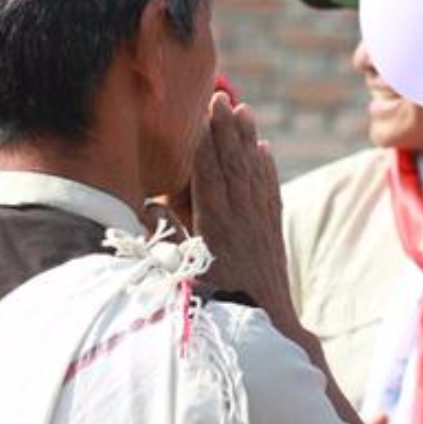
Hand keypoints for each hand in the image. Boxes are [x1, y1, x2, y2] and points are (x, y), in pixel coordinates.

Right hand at [190, 93, 295, 323]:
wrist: (265, 327)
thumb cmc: (215, 304)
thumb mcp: (182, 274)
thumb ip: (167, 238)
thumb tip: (150, 207)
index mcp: (217, 225)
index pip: (210, 173)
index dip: (205, 141)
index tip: (199, 113)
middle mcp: (242, 217)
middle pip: (233, 164)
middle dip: (226, 129)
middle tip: (221, 96)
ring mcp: (261, 222)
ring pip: (254, 172)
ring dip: (247, 140)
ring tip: (245, 110)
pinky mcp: (272, 232)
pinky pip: (270, 191)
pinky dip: (266, 168)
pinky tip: (264, 149)